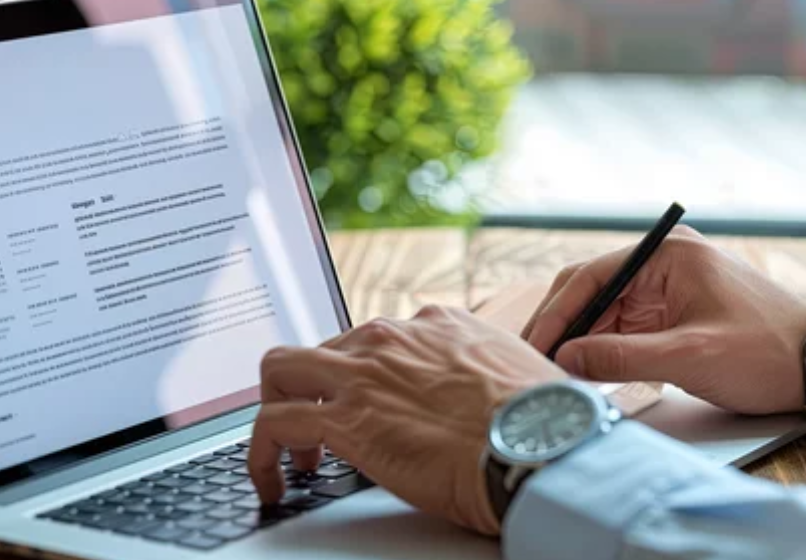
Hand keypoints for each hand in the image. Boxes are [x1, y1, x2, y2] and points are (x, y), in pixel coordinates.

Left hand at [247, 305, 565, 535]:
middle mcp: (392, 337)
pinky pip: (274, 424)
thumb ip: (485, 374)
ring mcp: (363, 372)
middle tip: (324, 430)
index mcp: (435, 325)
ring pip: (281, 370)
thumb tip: (490, 400)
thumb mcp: (516, 373)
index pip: (374, 337)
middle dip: (313, 388)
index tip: (364, 400)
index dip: (362, 374)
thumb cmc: (543, 420)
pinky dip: (262, 453)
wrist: (540, 444)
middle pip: (320, 348)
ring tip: (297, 457)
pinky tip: (274, 480)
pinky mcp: (345, 417)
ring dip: (277, 409)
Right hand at [523, 226, 805, 414]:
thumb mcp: (689, 357)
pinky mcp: (670, 315)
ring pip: (603, 313)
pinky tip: (583, 372)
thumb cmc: (766, 351)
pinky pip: (623, 329)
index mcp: (666, 255)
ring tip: (552, 372)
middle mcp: (661, 265)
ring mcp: (665, 290)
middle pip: (592, 292)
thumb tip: (566, 359)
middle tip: (533, 360)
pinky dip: (602, 351)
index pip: (592, 276)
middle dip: (562, 327)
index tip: (536, 344)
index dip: (558, 312)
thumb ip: (621, 357)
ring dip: (579, 342)